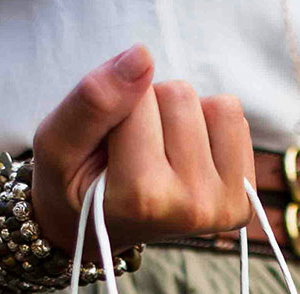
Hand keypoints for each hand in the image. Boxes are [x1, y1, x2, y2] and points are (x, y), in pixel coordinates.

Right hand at [32, 44, 255, 256]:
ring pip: (214, 105)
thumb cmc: (73, 187)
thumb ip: (94, 101)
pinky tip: (185, 159)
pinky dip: (208, 127)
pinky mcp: (242, 200)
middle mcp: (190, 207)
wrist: (96, 232)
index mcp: (143, 198)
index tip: (107, 149)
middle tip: (132, 153)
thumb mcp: (58, 144)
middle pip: (180, 95)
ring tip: (158, 155)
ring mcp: (222, 206)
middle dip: (151, 110)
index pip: (138, 95)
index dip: (116, 108)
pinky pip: (235, 120)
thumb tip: (143, 55)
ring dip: (182, 118)